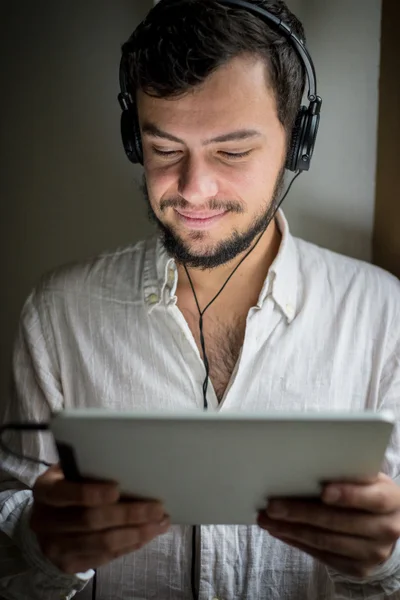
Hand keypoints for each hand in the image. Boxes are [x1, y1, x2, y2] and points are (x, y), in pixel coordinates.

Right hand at [30, 465, 169, 573]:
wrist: (48, 520)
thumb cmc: (69, 486)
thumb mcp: (72, 472)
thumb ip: (91, 471)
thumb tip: (133, 470)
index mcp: (45, 491)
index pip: (66, 493)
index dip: (91, 493)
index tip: (117, 488)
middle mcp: (44, 522)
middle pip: (90, 521)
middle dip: (128, 514)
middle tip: (157, 507)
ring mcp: (55, 547)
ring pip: (101, 543)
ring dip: (136, 533)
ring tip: (159, 523)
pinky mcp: (68, 565)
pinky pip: (104, 558)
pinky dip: (129, 546)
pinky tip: (146, 536)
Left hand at [257, 473, 399, 577]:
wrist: (386, 523)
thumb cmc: (367, 490)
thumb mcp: (366, 478)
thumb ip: (345, 472)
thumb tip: (304, 464)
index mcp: (390, 499)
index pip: (372, 498)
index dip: (348, 495)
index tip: (324, 491)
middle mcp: (386, 529)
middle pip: (338, 522)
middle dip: (301, 512)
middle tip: (273, 505)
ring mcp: (373, 553)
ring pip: (325, 541)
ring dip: (291, 530)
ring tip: (267, 519)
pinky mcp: (358, 568)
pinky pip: (322, 556)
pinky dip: (297, 542)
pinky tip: (280, 531)